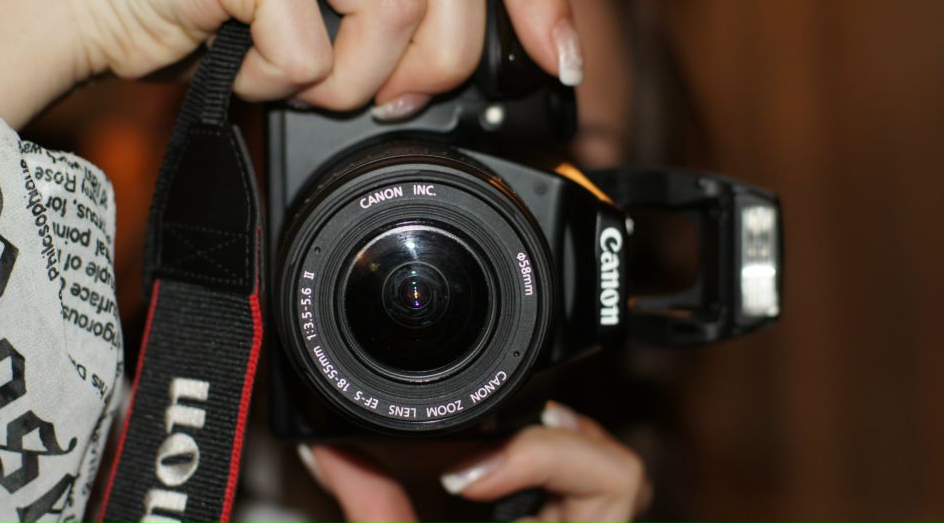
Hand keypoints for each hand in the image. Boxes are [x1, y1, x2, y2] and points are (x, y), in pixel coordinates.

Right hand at [0, 0, 582, 128]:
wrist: (99, 1)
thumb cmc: (214, 13)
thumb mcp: (324, 15)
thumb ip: (391, 19)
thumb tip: (458, 73)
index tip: (561, 64)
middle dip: (440, 61)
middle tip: (394, 99)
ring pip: (394, 13)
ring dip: (354, 80)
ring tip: (305, 80)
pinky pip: (315, 46)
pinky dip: (287, 84)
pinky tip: (254, 70)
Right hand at [299, 401, 650, 521]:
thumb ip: (370, 510)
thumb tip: (329, 448)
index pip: (614, 481)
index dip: (541, 455)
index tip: (463, 475)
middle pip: (613, 462)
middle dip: (546, 432)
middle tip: (475, 447)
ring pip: (601, 473)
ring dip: (542, 442)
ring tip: (481, 448)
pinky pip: (570, 492)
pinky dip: (528, 464)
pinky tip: (481, 470)